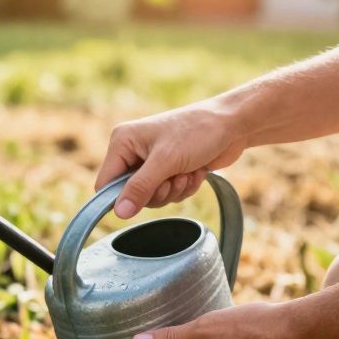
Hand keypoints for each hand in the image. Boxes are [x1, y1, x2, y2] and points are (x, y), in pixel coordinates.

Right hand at [97, 102, 247, 218]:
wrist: (233, 124)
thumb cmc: (198, 132)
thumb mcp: (165, 161)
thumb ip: (140, 188)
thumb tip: (119, 213)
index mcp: (123, 142)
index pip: (105, 183)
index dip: (120, 198)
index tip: (141, 200)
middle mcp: (133, 151)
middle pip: (130, 194)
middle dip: (157, 192)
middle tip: (173, 179)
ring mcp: (152, 161)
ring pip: (152, 197)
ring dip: (173, 190)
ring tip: (187, 171)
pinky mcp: (169, 169)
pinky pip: (168, 193)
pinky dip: (184, 187)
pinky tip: (195, 171)